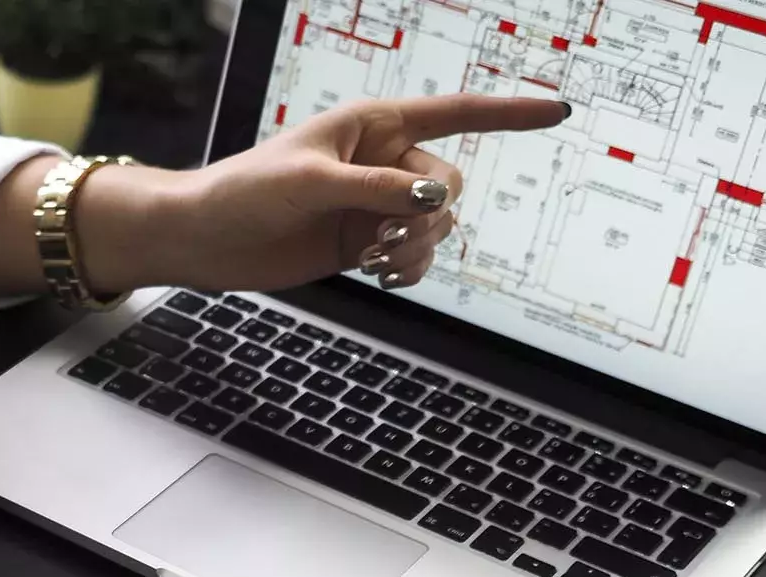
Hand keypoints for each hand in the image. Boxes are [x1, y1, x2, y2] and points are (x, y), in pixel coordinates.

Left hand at [139, 96, 566, 292]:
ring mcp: (376, 205)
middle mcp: (383, 162)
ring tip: (373, 260)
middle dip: (428, 215)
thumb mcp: (312, 183)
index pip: (456, 113)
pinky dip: (410, 269)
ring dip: (416, 247)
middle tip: (383, 239)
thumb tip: (434, 199)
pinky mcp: (365, 243)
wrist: (206, 239)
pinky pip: (415, 257)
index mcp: (374, 125)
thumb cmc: (247, 192)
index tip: (558, 110)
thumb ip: (377, 189)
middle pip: (449, 184)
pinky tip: (385, 278)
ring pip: (436, 226)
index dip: (509, 113)